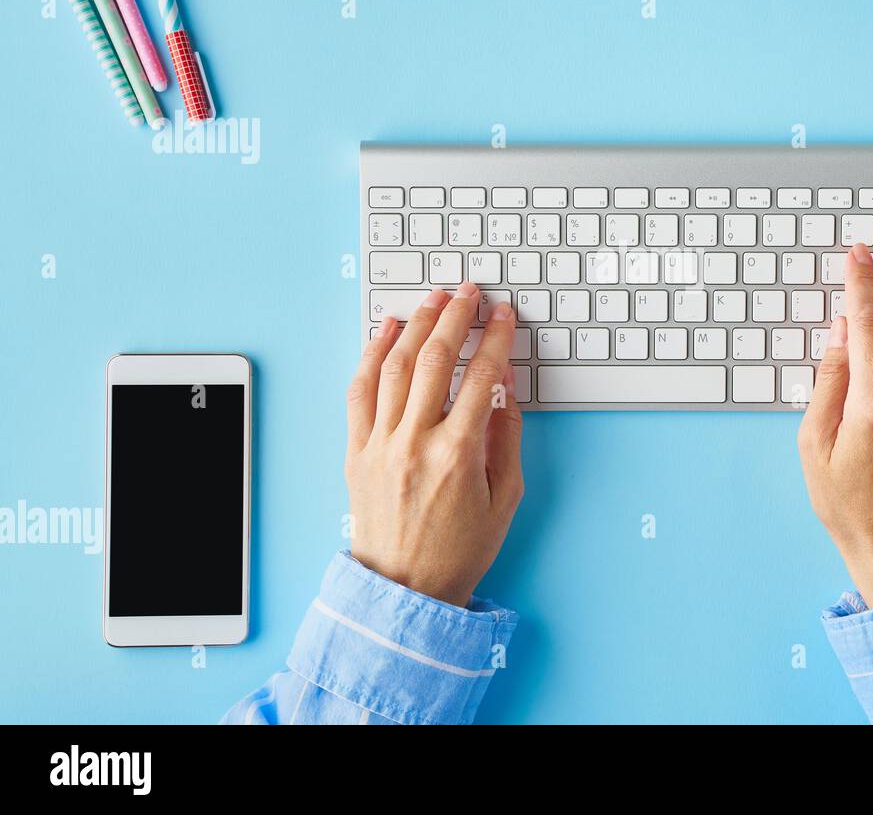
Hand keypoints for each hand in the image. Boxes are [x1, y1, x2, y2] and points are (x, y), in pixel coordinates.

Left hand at [345, 282, 523, 607]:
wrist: (405, 590)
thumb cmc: (459, 549)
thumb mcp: (505, 496)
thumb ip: (506, 435)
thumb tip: (502, 383)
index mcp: (458, 454)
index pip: (481, 376)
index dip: (495, 338)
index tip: (504, 315)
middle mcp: (415, 442)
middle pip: (435, 359)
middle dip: (455, 317)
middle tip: (469, 292)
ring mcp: (380, 445)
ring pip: (394, 366)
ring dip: (416, 325)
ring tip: (433, 300)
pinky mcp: (356, 451)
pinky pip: (359, 391)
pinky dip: (372, 355)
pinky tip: (386, 331)